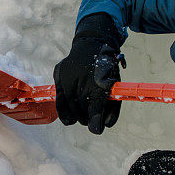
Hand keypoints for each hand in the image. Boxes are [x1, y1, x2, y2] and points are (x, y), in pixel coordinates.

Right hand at [53, 13, 123, 133]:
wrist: (92, 44)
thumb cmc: (106, 68)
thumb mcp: (114, 85)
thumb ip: (112, 106)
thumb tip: (105, 125)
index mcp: (99, 81)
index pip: (95, 106)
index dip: (96, 121)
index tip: (96, 130)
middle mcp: (82, 79)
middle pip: (82, 108)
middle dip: (86, 118)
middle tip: (89, 121)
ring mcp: (69, 76)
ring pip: (70, 105)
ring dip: (76, 116)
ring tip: (80, 119)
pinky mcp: (59, 74)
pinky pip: (60, 98)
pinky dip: (63, 111)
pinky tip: (68, 120)